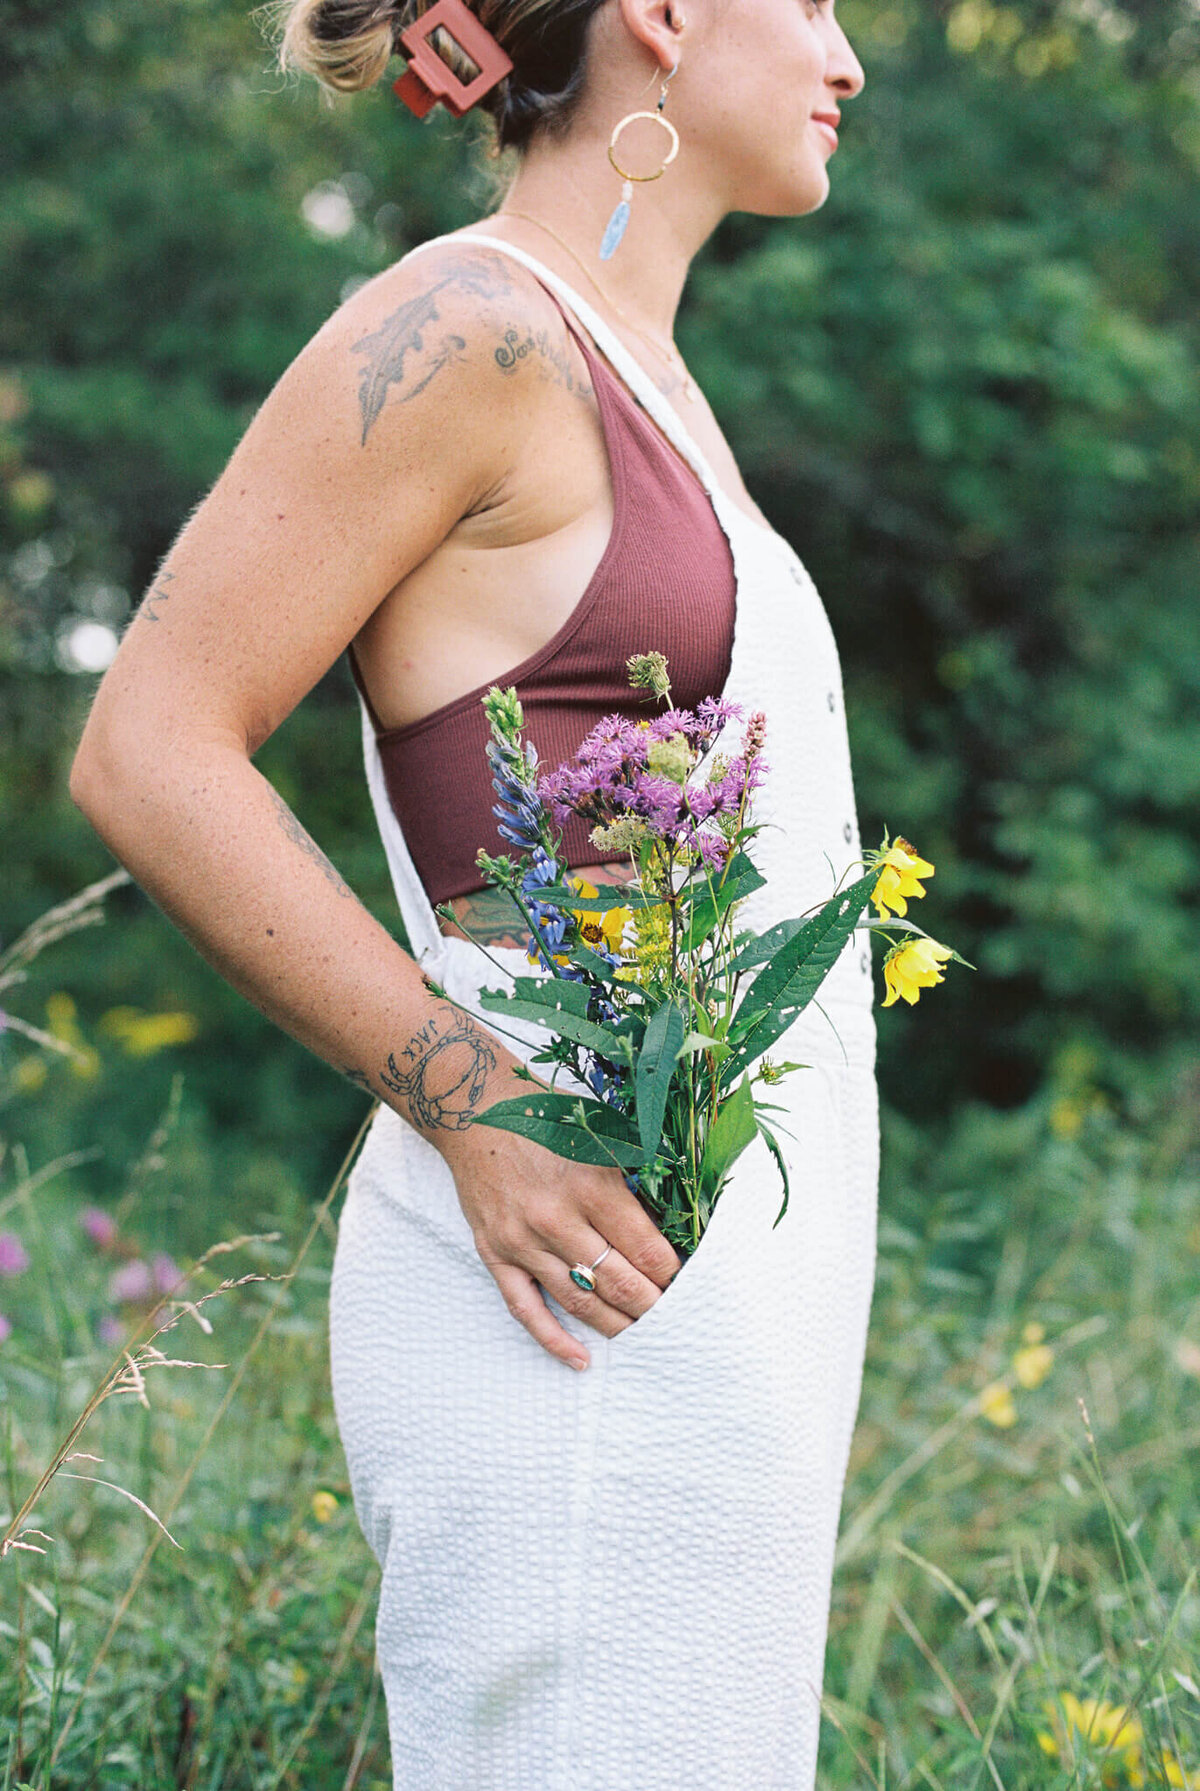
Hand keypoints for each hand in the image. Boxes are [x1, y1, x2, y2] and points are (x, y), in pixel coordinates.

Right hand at [440, 1122, 682, 1370]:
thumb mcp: (601, 1136)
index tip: (688, 1283)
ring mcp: (522, 1241)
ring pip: (579, 1302)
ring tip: (644, 1337)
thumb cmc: (547, 1118)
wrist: (475, 1110)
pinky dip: (554, 1339)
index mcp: (592, 1186)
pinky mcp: (495, 1255)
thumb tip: (670, 1231)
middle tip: (675, 1318)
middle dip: (653, 1306)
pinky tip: (581, 1359)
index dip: (672, 1274)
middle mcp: (557, 1219)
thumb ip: (633, 1182)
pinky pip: (526, 1310)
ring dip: (617, 1325)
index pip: (646, 1250)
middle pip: (618, 1283)